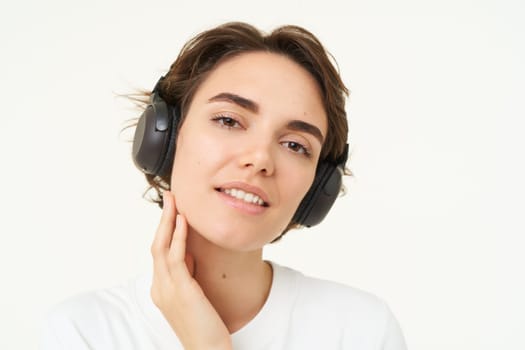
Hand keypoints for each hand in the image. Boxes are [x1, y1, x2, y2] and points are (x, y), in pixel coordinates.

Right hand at [150, 191, 231, 349]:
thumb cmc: (204, 326)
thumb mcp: (192, 295)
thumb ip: (186, 275)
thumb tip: (188, 253)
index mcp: (160, 289)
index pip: (159, 252)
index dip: (164, 229)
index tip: (173, 210)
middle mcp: (159, 288)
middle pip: (155, 245)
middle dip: (163, 219)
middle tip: (170, 196)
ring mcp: (167, 290)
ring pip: (161, 246)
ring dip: (168, 220)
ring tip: (175, 200)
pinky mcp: (181, 291)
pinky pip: (176, 257)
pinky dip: (177, 236)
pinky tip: (183, 220)